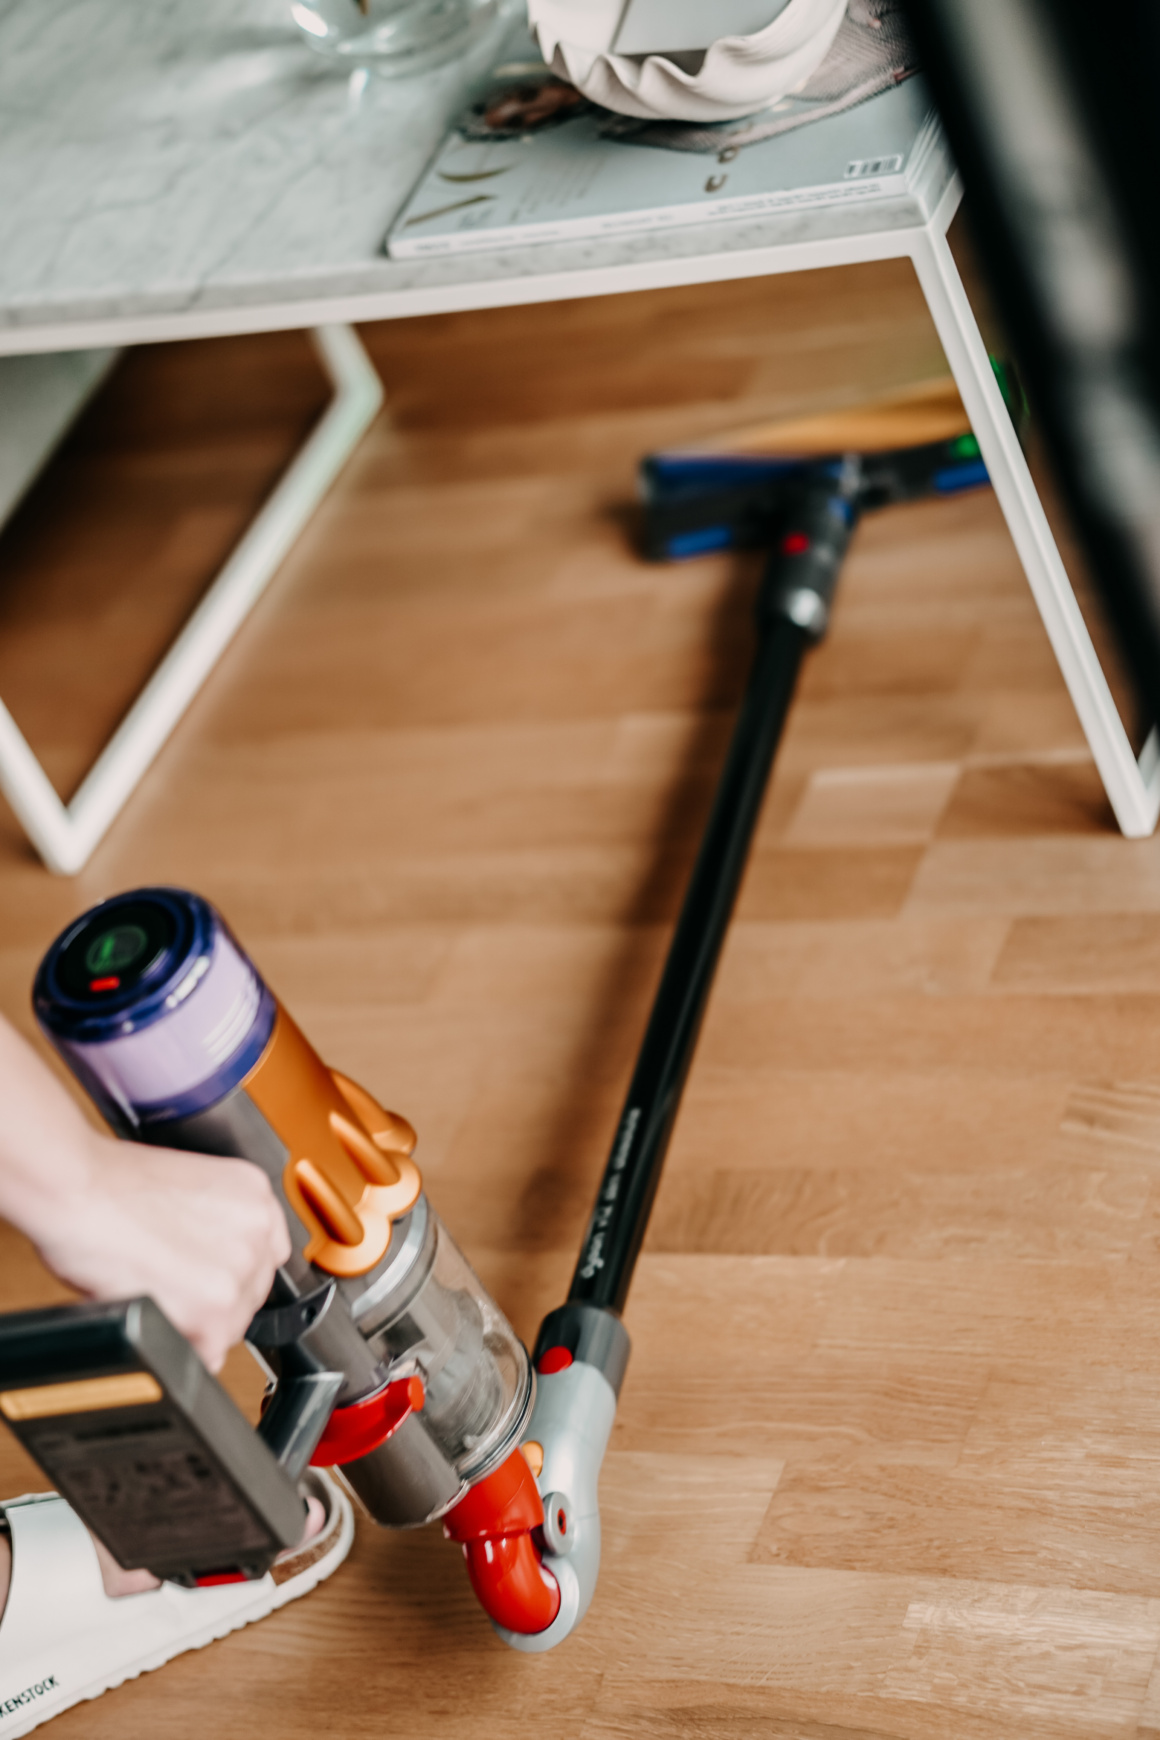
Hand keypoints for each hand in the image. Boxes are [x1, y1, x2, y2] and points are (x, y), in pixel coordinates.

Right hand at [0, 1017, 289, 1370]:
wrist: (74, 1188)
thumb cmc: (108, 1185)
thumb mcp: (189, 1187)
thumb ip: (218, 1223)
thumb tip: (215, 1262)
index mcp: (255, 1193)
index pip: (267, 1253)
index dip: (232, 1270)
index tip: (210, 1276)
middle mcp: (256, 1229)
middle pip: (250, 1293)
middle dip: (213, 1299)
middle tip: (170, 1286)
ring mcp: (239, 1269)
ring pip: (230, 1325)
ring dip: (195, 1324)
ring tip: (155, 1294)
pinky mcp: (213, 1308)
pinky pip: (207, 1353)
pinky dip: (178, 1345)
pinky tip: (152, 1311)